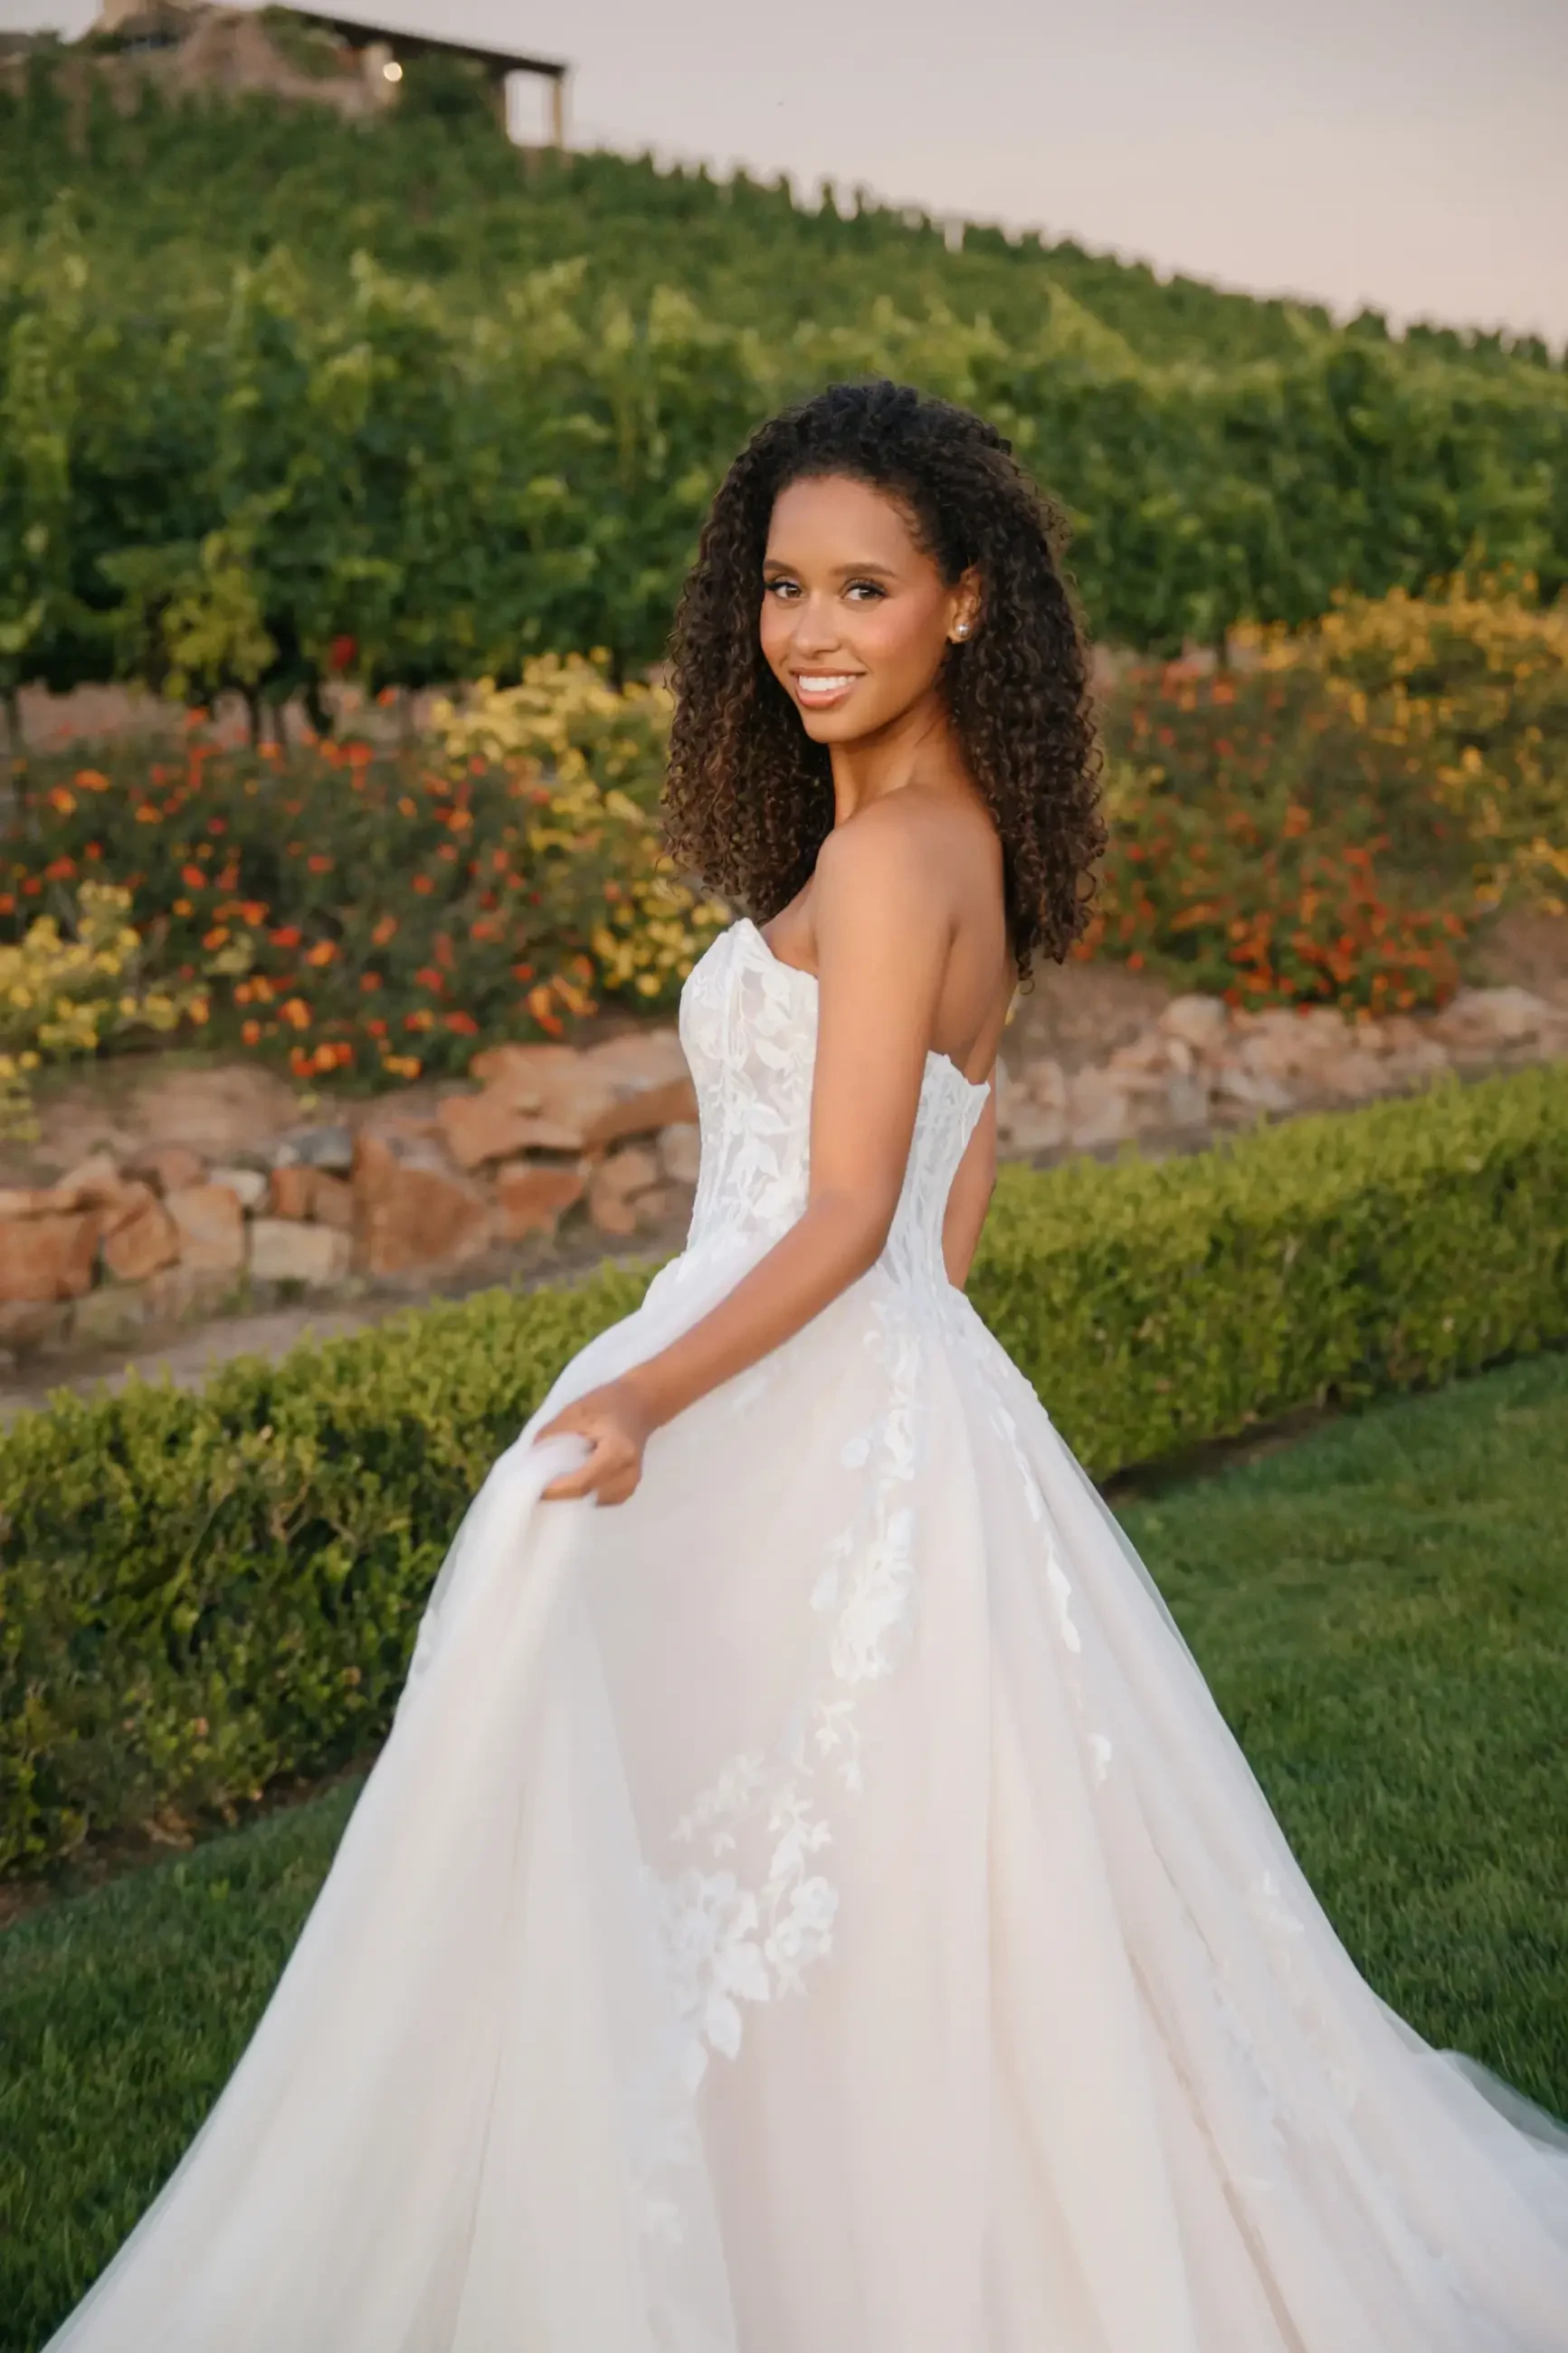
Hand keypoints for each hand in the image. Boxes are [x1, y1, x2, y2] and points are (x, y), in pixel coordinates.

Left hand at [533, 1379, 653, 1506]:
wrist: (640, 1403)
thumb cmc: (608, 1403)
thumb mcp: (576, 1411)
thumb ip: (553, 1434)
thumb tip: (529, 1458)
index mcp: (616, 1451)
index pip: (582, 1482)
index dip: (556, 1491)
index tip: (534, 1491)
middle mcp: (628, 1471)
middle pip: (588, 1496)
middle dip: (562, 1495)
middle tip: (539, 1487)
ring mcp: (633, 1481)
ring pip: (595, 1501)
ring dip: (575, 1496)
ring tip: (558, 1482)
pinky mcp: (630, 1486)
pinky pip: (604, 1499)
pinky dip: (589, 1494)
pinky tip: (578, 1481)